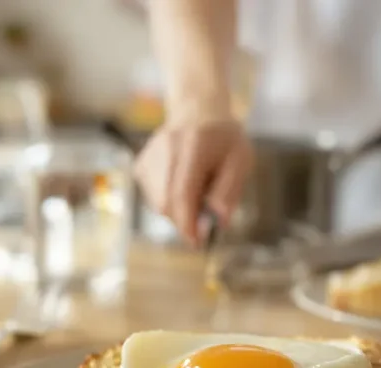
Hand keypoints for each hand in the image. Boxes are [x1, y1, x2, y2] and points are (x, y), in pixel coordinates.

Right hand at [133, 119, 253, 245]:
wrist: (197, 111)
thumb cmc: (223, 139)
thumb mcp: (240, 161)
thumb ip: (229, 191)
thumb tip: (219, 221)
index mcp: (193, 146)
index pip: (182, 191)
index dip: (188, 222)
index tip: (197, 242)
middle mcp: (165, 150)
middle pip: (166, 202)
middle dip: (186, 220)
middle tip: (206, 215)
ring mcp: (149, 158)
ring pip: (159, 203)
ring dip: (180, 208)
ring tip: (197, 186)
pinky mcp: (140, 167)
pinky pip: (154, 198)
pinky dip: (170, 200)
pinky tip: (182, 182)